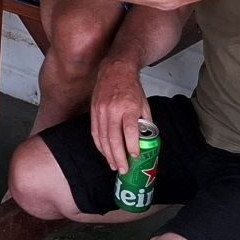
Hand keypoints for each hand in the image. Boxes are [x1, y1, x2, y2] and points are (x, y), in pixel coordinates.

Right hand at [90, 58, 150, 173]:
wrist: (115, 70)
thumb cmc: (131, 87)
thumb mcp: (144, 104)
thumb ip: (144, 123)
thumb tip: (146, 141)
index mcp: (128, 107)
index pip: (129, 131)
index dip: (132, 146)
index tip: (135, 157)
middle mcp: (112, 109)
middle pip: (114, 138)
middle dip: (119, 156)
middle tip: (124, 169)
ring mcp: (100, 110)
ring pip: (102, 137)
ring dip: (108, 154)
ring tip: (114, 165)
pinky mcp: (93, 110)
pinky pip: (95, 131)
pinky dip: (99, 144)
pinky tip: (104, 152)